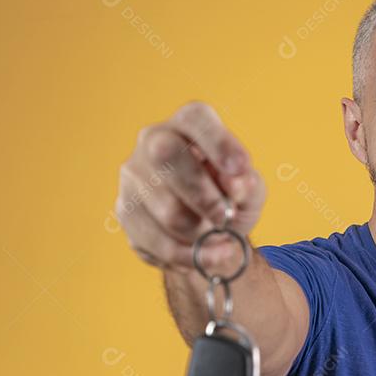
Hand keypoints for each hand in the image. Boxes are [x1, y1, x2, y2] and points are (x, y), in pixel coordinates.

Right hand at [114, 101, 265, 274]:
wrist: (205, 230)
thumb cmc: (228, 198)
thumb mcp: (249, 190)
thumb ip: (248, 184)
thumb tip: (237, 184)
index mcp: (188, 125)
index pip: (195, 119)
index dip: (218, 141)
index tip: (241, 168)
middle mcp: (153, 140)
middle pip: (167, 155)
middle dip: (203, 195)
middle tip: (225, 217)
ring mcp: (133, 175)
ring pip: (167, 208)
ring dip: (201, 234)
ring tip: (220, 242)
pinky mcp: (125, 210)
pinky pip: (157, 240)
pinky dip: (188, 255)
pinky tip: (205, 256)